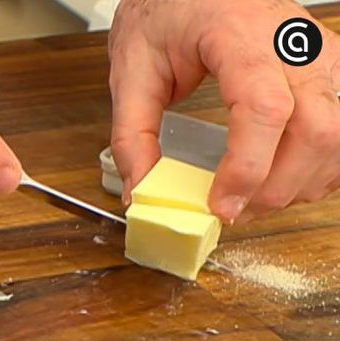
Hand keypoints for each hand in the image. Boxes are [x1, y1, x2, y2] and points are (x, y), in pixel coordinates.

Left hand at [108, 0, 339, 223]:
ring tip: (253, 197)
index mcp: (240, 36)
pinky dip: (320, 166)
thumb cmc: (169, 10)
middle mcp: (293, 44)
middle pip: (317, 129)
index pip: (266, 109)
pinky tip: (282, 178)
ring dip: (301, 182)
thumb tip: (141, 190)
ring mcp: (320, 55)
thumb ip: (132, 135)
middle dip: (276, 187)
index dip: (248, 168)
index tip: (220, 204)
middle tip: (231, 209)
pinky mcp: (330, 67)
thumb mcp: (131, 69)